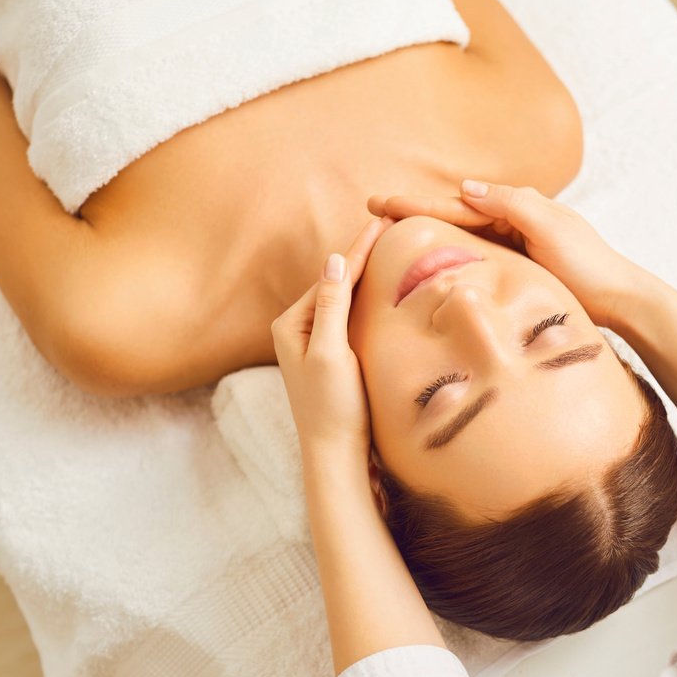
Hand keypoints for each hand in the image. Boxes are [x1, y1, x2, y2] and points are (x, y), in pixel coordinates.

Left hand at [271, 217, 389, 465]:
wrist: (335, 455)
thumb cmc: (332, 407)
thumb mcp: (331, 352)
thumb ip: (331, 306)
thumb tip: (334, 260)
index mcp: (290, 324)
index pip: (331, 278)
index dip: (358, 250)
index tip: (380, 222)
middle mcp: (297, 330)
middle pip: (335, 284)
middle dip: (361, 257)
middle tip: (386, 225)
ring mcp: (314, 345)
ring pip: (343, 300)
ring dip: (364, 276)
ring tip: (385, 248)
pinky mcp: (331, 359)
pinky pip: (349, 318)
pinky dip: (364, 300)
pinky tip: (377, 290)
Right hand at [368, 180, 648, 331]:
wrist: (620, 299)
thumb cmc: (589, 265)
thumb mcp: (550, 227)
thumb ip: (510, 204)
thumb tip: (466, 188)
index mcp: (518, 205)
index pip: (458, 202)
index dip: (417, 203)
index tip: (381, 202)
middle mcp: (514, 220)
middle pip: (455, 213)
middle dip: (415, 211)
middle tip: (374, 210)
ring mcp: (517, 243)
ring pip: (463, 234)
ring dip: (429, 229)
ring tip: (393, 229)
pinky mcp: (521, 267)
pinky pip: (477, 255)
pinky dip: (452, 252)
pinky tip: (436, 258)